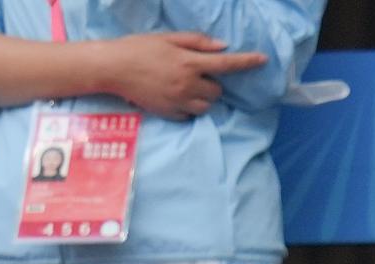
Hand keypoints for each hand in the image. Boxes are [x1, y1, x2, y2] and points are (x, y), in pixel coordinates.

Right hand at [99, 32, 267, 119]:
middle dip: (211, 83)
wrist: (111, 68)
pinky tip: (174, 96)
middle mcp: (188, 84)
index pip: (226, 64)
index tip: (263, 60)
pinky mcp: (171, 114)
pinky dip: (189, 107)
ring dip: (202, 97)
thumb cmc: (138, 48)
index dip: (247, 62)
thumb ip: (197, 42)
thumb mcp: (168, 38)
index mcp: (189, 62)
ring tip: (183, 86)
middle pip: (218, 90)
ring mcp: (180, 101)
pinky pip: (191, 115)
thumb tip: (223, 46)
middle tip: (193, 74)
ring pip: (207, 105)